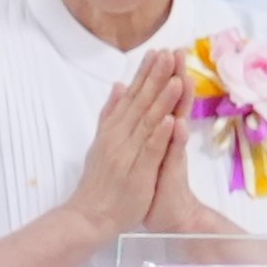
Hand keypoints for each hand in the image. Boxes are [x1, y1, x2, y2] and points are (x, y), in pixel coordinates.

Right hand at [68, 54, 194, 239]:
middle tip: (170, 54)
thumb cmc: (99, 181)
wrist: (90, 215)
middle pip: (141, 103)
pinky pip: (150, 151)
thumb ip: (111, 114)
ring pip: (148, 122)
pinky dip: (160, 135)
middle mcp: (119, 137)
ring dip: (162, 100)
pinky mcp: (138, 172)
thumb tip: (119, 87)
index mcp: (113, 129)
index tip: (159, 52)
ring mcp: (128, 153)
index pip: (133, 96)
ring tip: (176, 78)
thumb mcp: (102, 141)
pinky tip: (171, 120)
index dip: (146, 73)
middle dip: (157, 78)